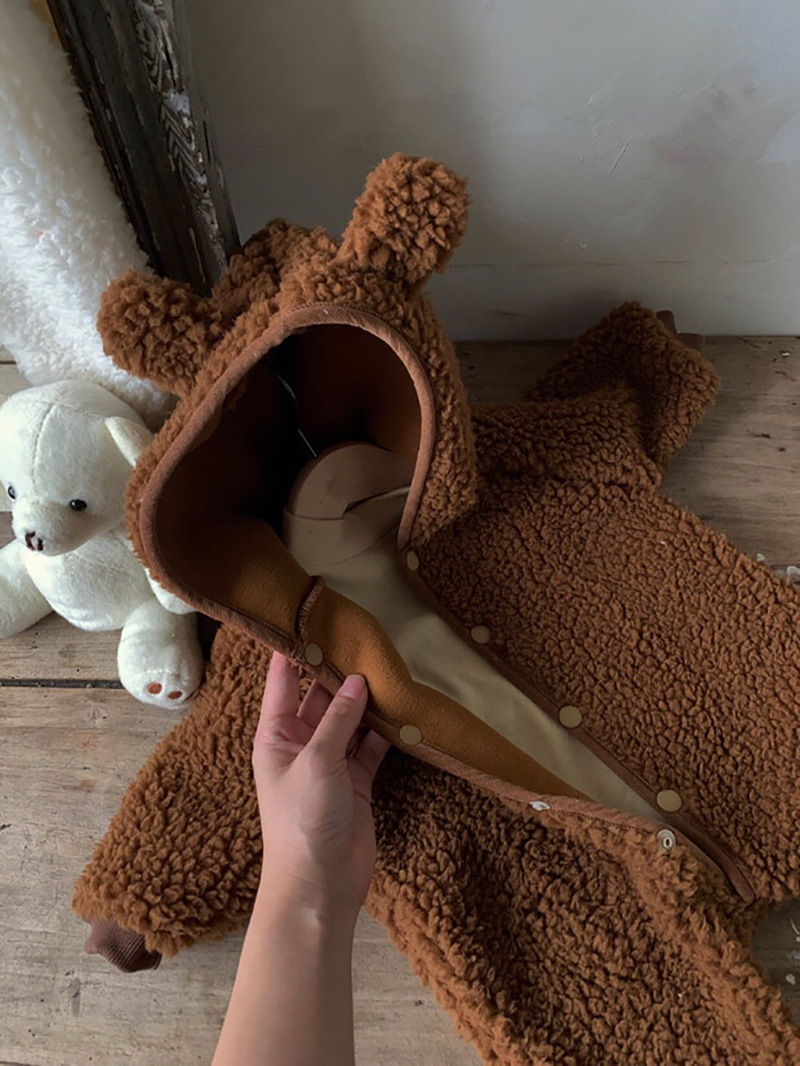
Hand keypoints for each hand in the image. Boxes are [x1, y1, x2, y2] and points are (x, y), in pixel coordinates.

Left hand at [252, 653, 390, 918]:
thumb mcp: (316, 762)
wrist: (320, 883)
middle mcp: (301, 743)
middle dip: (339, 670)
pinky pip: (371, 744)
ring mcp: (330, 761)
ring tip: (389, 663)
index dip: (291, 650)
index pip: (281, 682)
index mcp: (275, 735)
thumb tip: (356, 679)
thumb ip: (338, 719)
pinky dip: (385, 728)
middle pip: (320, 696)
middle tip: (364, 635)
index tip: (307, 616)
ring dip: (366, 698)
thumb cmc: (301, 820)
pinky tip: (403, 707)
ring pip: (349, 718)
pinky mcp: (356, 779)